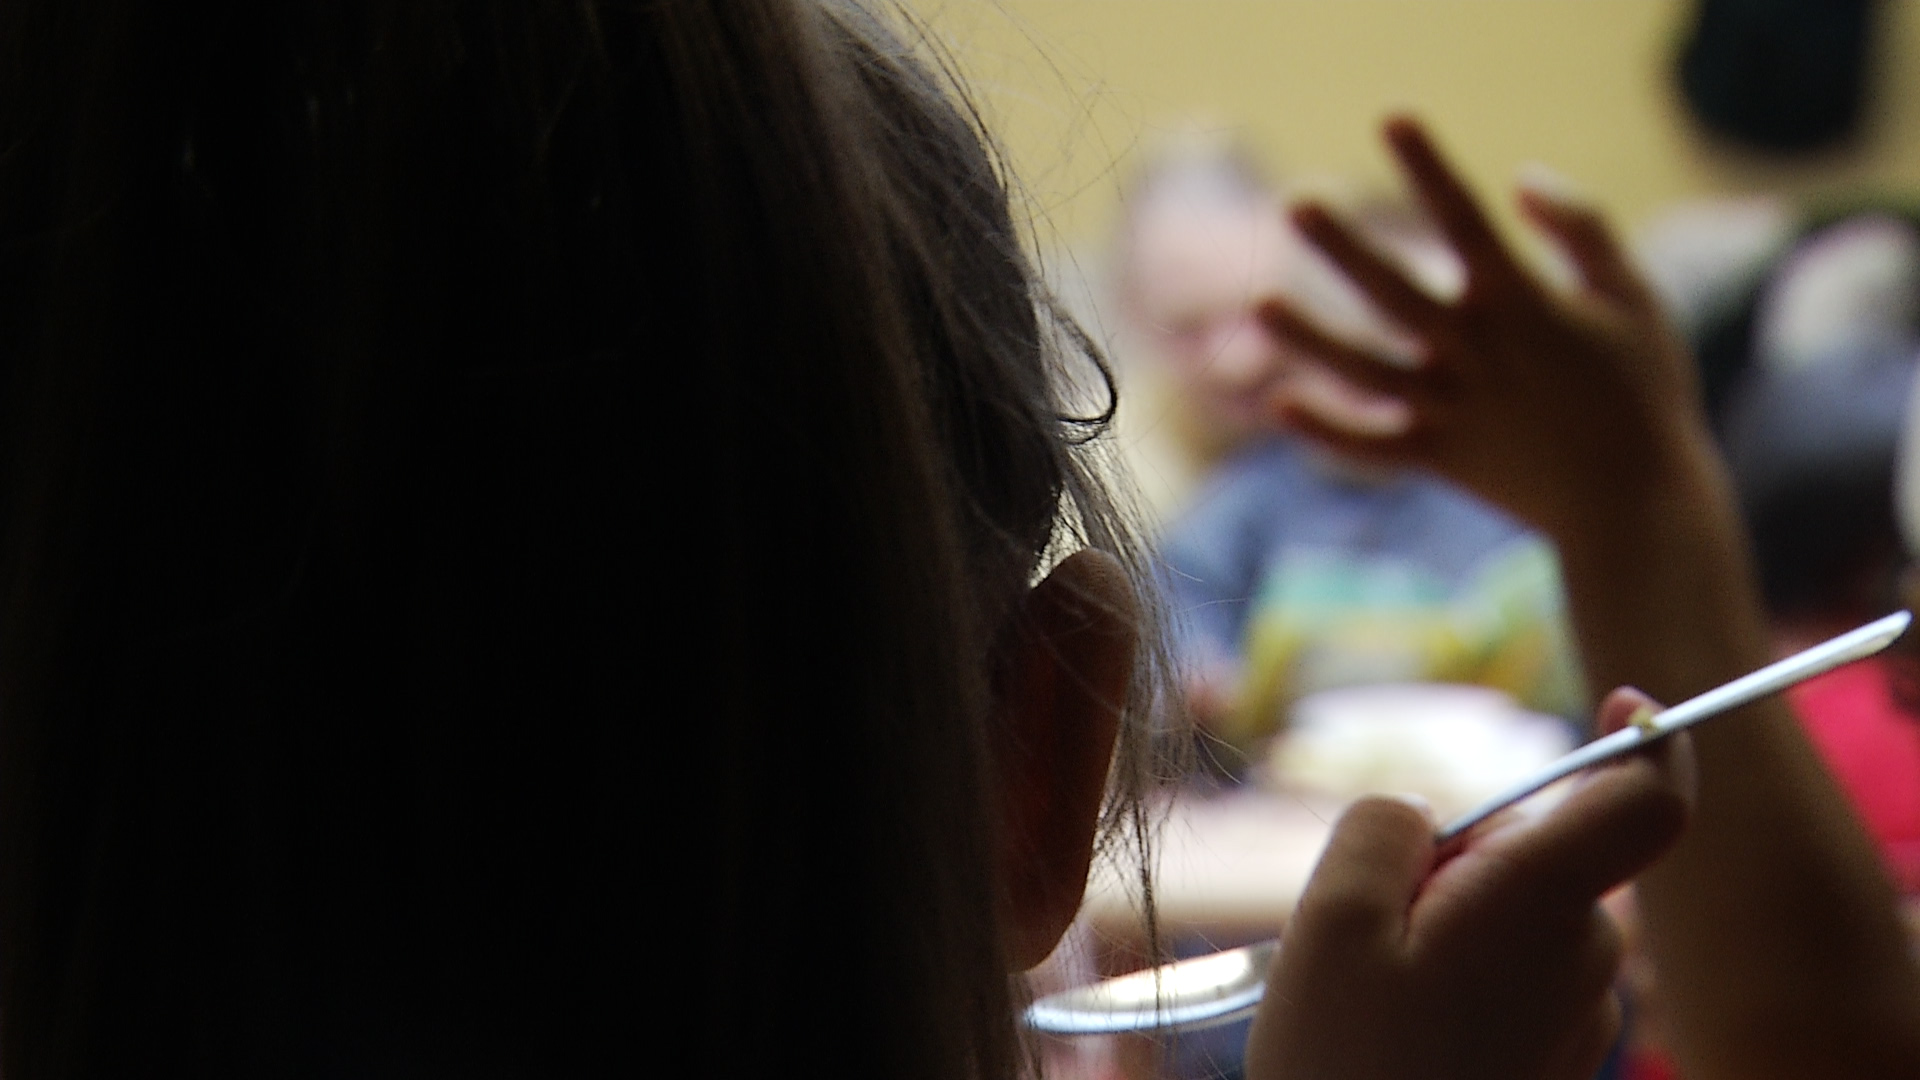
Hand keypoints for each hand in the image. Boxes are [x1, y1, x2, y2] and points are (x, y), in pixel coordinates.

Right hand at [1244, 711, 1692, 1079]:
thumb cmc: (1341, 1059)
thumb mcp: (1330, 915)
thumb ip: (1387, 824)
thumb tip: (1435, 816)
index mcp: (1538, 903)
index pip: (1649, 800)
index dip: (1651, 739)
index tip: (1621, 701)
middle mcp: (1583, 956)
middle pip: (1554, 848)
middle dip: (1472, 849)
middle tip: (1380, 910)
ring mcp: (1577, 1013)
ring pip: (1530, 909)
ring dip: (1460, 913)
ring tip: (1380, 979)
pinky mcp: (1556, 1053)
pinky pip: (1522, 969)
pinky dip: (1468, 966)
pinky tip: (1402, 1017)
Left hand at [1259, 116, 1716, 541]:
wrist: (1638, 502)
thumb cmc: (1642, 391)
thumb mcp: (1634, 296)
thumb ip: (1583, 229)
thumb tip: (1519, 178)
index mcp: (1523, 302)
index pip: (1464, 219)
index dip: (1428, 166)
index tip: (1392, 120)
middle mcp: (1475, 350)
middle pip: (1392, 289)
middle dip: (1343, 246)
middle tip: (1296, 203)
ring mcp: (1451, 407)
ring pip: (1363, 368)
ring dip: (1308, 338)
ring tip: (1259, 305)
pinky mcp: (1439, 457)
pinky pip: (1371, 444)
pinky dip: (1326, 430)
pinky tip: (1280, 404)